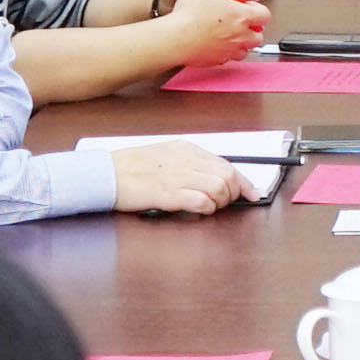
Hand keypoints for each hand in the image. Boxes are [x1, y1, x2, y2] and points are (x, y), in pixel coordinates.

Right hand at [110, 140, 255, 216]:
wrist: (106, 173)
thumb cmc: (132, 167)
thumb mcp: (166, 156)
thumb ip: (190, 164)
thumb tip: (216, 178)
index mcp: (186, 149)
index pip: (227, 164)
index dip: (244, 182)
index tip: (253, 194)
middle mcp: (185, 160)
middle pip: (227, 176)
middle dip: (232, 194)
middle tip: (223, 203)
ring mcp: (176, 176)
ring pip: (218, 188)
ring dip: (219, 203)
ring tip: (209, 207)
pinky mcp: (167, 193)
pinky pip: (200, 201)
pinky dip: (206, 208)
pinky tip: (198, 210)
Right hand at [155, 0, 272, 67]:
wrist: (176, 38)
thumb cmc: (190, 15)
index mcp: (242, 16)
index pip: (265, 15)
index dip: (259, 10)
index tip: (249, 7)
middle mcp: (240, 36)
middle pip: (259, 36)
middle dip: (253, 30)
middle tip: (242, 23)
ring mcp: (230, 51)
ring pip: (246, 50)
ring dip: (242, 43)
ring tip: (230, 35)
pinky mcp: (218, 61)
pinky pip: (228, 58)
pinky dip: (226, 52)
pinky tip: (215, 44)